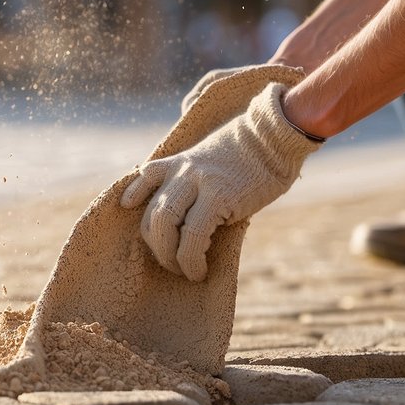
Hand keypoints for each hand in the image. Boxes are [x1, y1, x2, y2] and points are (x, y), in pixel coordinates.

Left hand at [121, 81, 321, 280]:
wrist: (275, 135)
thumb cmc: (254, 151)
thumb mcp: (216, 155)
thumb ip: (199, 177)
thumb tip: (196, 207)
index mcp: (181, 160)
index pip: (145, 175)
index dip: (133, 195)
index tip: (128, 207)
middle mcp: (182, 171)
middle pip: (151, 212)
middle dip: (155, 245)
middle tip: (169, 261)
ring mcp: (197, 183)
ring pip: (164, 224)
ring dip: (168, 256)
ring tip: (183, 269)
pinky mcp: (217, 198)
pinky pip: (193, 236)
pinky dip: (192, 260)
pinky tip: (199, 270)